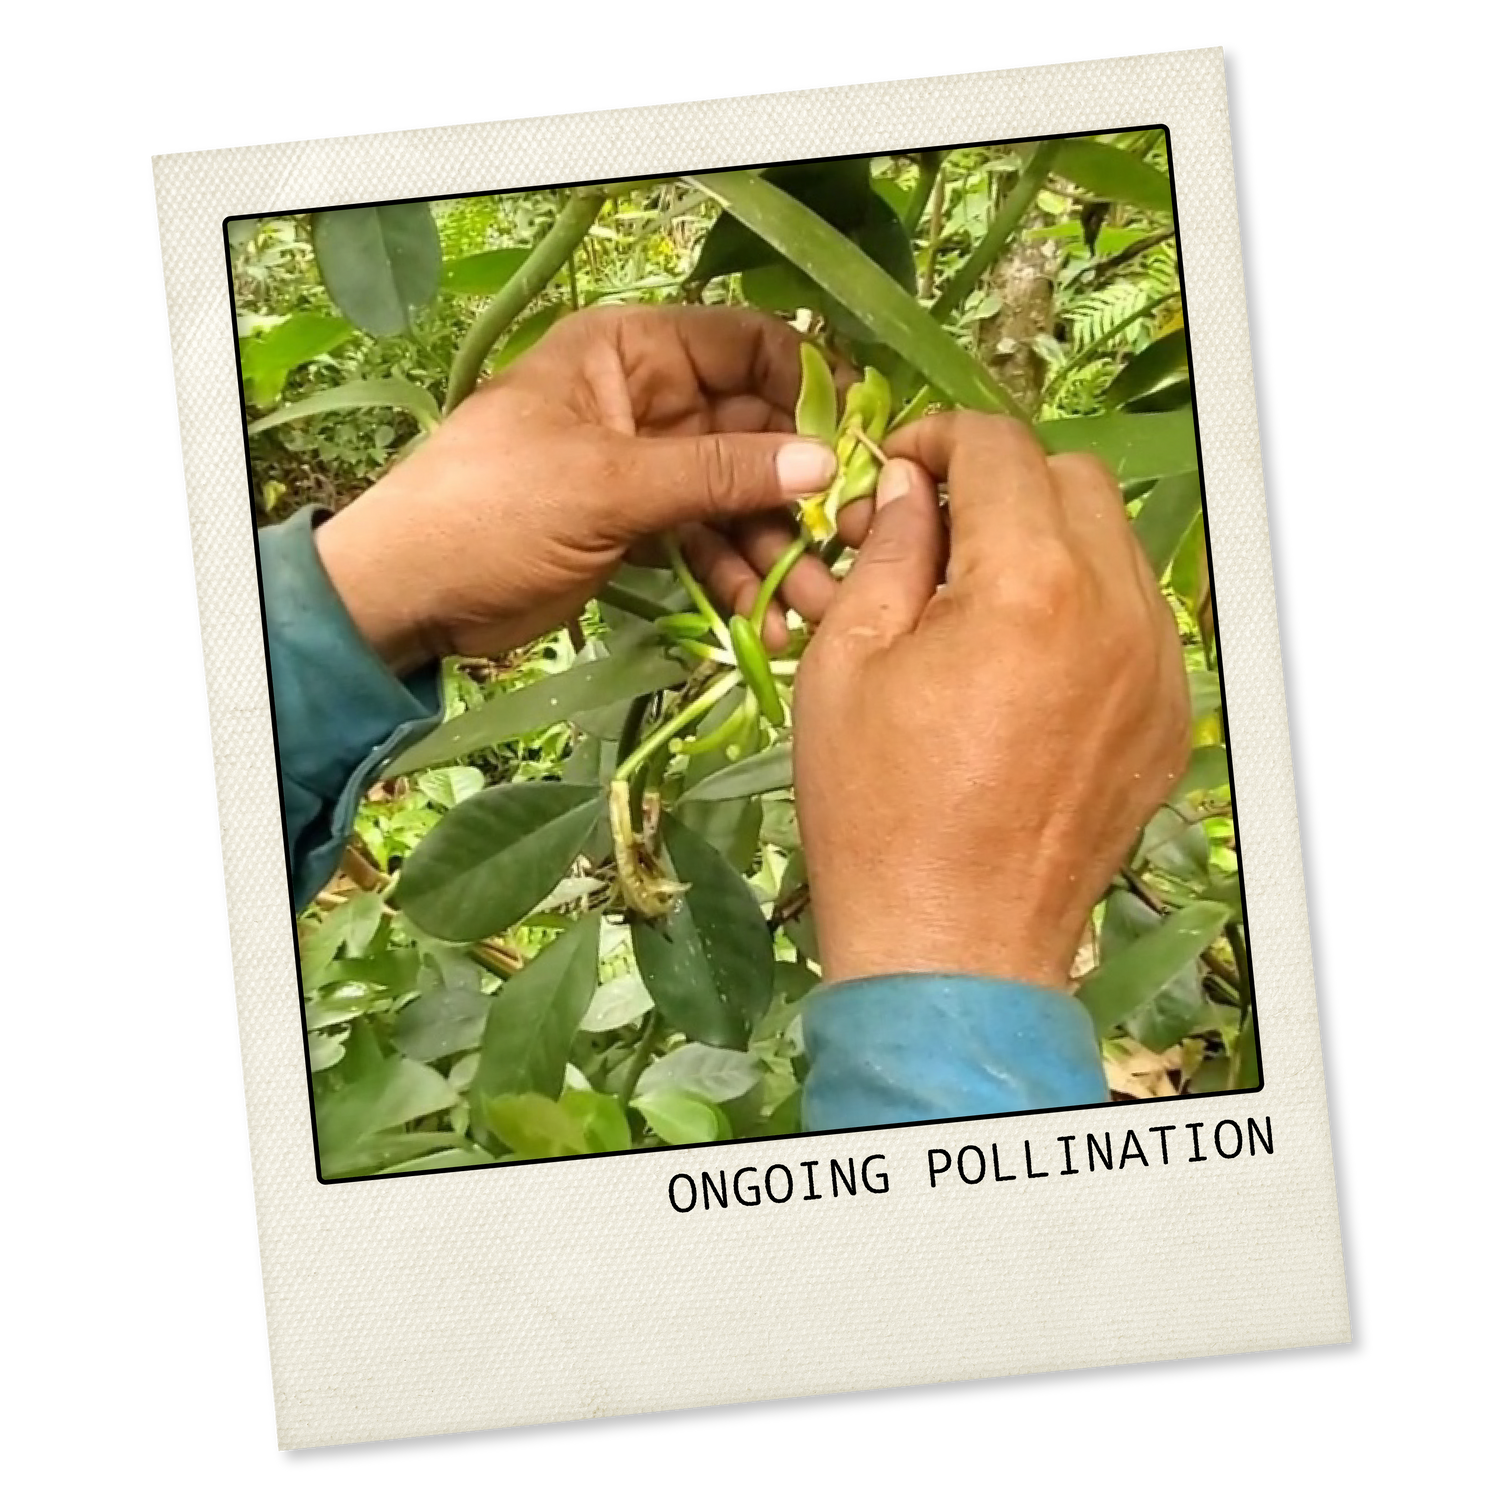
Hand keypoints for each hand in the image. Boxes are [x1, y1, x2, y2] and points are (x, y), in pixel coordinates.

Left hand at [311, 305, 845, 675]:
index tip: (861, 445)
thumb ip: (717, 473)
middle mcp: (648, 403)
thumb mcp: (609, 483)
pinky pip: (706, 545)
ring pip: (736, 501)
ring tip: (815, 606)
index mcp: (631, 354)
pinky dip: (735, 581)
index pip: (746, 348)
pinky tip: (766, 624)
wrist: (410, 594)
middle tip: (851, 547)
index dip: (807, 389)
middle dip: (803, 493)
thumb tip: (822, 464)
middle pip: (755, 435)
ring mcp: (646, 470)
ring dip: (777, 552)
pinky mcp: (640, 530)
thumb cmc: (493, 508)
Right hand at [793, 413, 1191, 991]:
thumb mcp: (845, 665)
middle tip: (936, 529)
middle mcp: (1114, 613)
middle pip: (1072, 479)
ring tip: (979, 598)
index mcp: (1027, 587)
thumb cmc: (876, 813)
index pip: (1000, 449)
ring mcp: (1156, 669)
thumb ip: (890, 553)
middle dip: (1001, 482)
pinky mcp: (1168, 719)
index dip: (940, 439)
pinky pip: (1135, 618)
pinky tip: (1026, 660)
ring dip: (1047, 540)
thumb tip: (910, 487)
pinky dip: (1084, 606)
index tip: (902, 467)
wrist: (950, 945)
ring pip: (1114, 544)